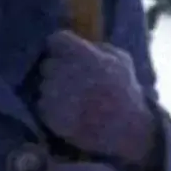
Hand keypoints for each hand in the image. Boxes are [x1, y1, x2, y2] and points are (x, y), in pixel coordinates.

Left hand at [36, 30, 159, 170]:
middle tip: (70, 78)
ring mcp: (53, 93)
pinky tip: (69, 112)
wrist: (127, 130)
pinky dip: (52, 107)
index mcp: (80, 53)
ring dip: (53, 88)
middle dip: (57, 68)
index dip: (62, 46)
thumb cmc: (126, 92)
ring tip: (71, 97)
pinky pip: (43, 104)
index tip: (67, 54)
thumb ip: (97, 47)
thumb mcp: (121, 59)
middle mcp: (62, 70)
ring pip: (43, 84)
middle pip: (48, 63)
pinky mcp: (48, 114)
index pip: (56, 40)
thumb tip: (81, 42)